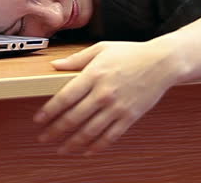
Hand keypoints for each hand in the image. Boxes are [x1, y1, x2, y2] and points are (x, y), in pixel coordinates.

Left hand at [34, 41, 181, 154]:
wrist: (162, 62)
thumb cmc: (131, 53)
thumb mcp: (101, 48)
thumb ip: (76, 59)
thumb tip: (54, 65)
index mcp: (94, 75)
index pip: (65, 97)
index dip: (49, 111)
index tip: (38, 120)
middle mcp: (104, 93)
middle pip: (74, 118)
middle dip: (55, 131)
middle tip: (43, 138)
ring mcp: (117, 107)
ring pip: (90, 131)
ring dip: (72, 143)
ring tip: (61, 149)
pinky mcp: (130, 117)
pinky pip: (111, 137)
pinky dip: (97, 146)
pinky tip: (86, 151)